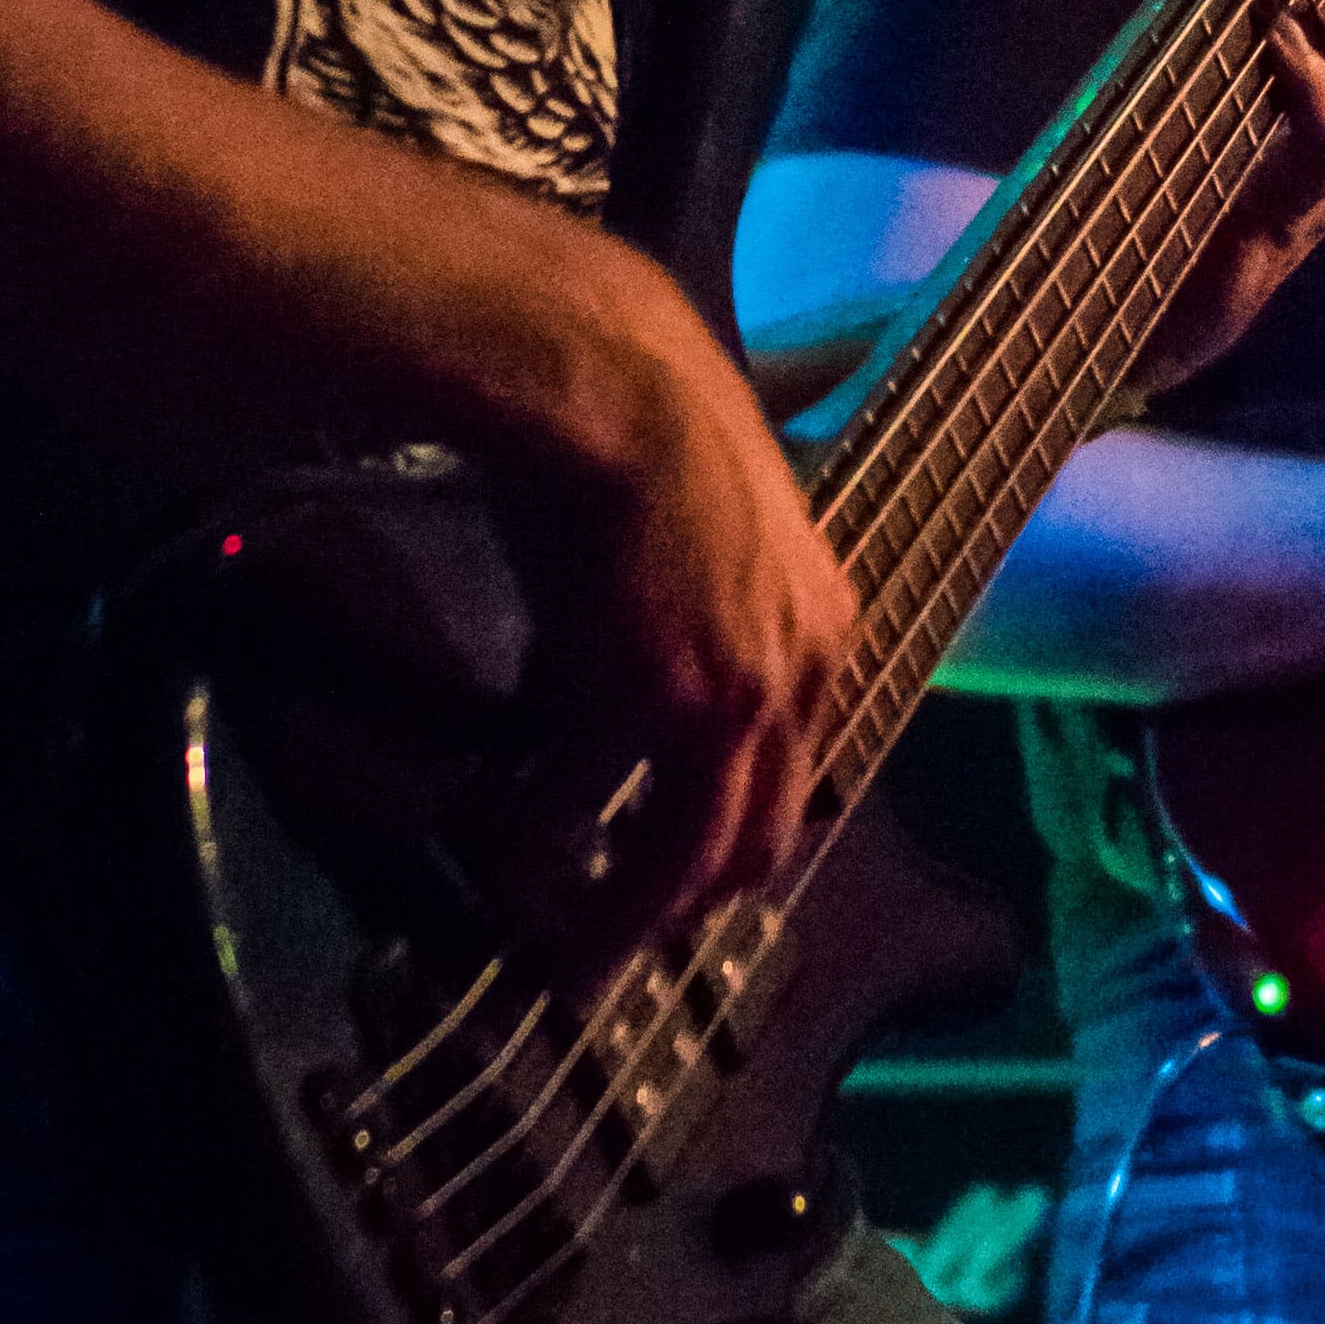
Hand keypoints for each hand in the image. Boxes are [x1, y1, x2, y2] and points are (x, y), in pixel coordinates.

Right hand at [498, 270, 857, 964]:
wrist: (609, 381)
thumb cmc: (644, 427)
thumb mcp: (718, 530)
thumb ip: (706, 616)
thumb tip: (638, 674)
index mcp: (823, 637)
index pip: (790, 780)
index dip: (727, 838)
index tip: (674, 872)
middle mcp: (793, 682)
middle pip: (751, 843)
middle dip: (680, 904)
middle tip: (613, 941)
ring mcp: (727, 700)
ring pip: (682, 857)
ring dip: (616, 911)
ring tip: (562, 942)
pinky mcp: (645, 703)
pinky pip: (587, 804)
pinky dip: (542, 837)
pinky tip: (501, 844)